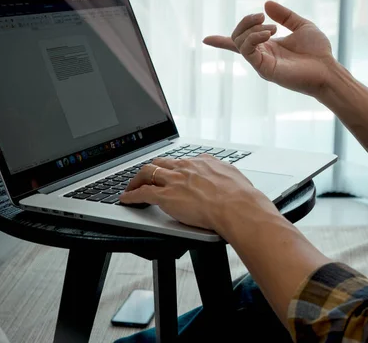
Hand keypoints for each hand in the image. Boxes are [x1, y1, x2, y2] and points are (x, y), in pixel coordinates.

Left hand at [119, 156, 276, 232]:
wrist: (237, 206)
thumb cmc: (241, 196)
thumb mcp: (235, 177)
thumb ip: (226, 174)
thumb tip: (229, 176)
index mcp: (204, 162)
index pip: (183, 161)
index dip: (174, 167)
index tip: (172, 172)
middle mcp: (187, 167)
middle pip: (162, 162)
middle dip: (151, 169)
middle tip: (145, 176)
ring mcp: (175, 180)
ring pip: (148, 172)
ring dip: (137, 179)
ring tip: (131, 186)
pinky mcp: (166, 195)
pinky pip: (143, 193)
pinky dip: (132, 195)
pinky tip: (126, 199)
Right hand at [203, 1, 337, 96]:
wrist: (327, 69)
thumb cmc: (318, 52)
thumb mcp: (301, 26)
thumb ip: (284, 15)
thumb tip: (265, 5)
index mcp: (268, 47)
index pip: (241, 43)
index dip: (222, 41)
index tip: (206, 39)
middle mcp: (262, 56)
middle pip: (237, 37)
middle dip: (246, 21)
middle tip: (263, 17)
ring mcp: (261, 63)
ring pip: (240, 42)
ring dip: (252, 28)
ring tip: (271, 28)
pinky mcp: (264, 69)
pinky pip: (248, 51)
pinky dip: (254, 37)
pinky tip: (269, 33)